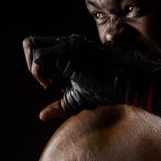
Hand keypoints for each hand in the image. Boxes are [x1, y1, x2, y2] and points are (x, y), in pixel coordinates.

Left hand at [23, 34, 160, 119]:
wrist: (130, 83)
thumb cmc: (108, 90)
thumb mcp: (79, 99)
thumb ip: (60, 106)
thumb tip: (40, 116)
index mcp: (69, 52)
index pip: (39, 48)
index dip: (36, 66)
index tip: (48, 82)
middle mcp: (68, 45)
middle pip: (31, 43)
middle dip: (31, 63)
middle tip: (45, 81)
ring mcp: (69, 47)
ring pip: (33, 46)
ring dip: (34, 67)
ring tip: (49, 82)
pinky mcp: (72, 53)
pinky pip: (42, 56)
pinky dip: (39, 70)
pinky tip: (50, 83)